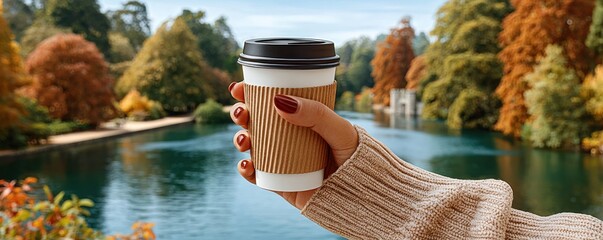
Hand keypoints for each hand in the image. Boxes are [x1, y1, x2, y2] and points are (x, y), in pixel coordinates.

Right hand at [228, 82, 358, 209]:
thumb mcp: (340, 130)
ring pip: (253, 146)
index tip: (239, 88)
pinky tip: (246, 164)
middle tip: (241, 112)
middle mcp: (290, 139)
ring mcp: (283, 161)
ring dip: (240, 139)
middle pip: (257, 122)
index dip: (252, 93)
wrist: (365, 196)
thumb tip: (279, 101)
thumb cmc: (359, 158)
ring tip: (243, 139)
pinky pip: (257, 176)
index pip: (273, 102)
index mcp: (303, 120)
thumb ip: (316, 114)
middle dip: (241, 114)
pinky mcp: (281, 184)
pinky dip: (246, 170)